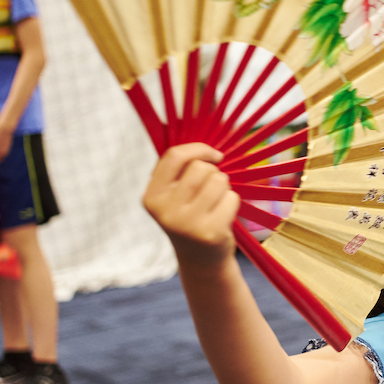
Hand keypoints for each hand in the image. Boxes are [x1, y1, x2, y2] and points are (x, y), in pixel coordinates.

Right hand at [143, 143, 238, 267]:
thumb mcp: (174, 195)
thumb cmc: (190, 217)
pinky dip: (232, 202)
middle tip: (211, 191)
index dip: (198, 148)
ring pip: (219, 180)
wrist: (201, 260)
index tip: (214, 155)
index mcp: (151, 197)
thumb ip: (178, 169)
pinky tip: (223, 216)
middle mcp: (164, 211)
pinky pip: (232, 197)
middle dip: (214, 173)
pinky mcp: (210, 233)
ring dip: (224, 187)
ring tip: (215, 203)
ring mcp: (186, 224)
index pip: (174, 156)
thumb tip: (192, 123)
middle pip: (201, 167)